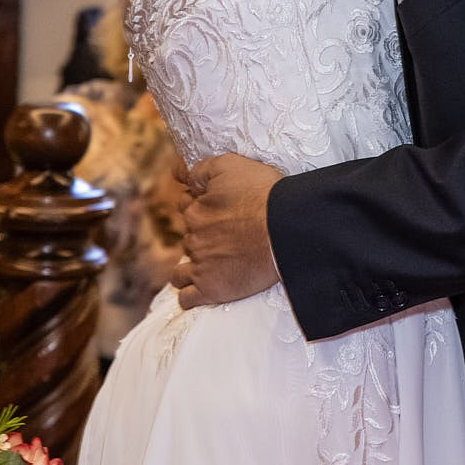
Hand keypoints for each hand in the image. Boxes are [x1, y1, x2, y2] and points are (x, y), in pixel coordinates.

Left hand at [171, 153, 283, 307]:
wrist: (286, 229)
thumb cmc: (263, 195)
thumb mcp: (229, 165)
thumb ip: (199, 170)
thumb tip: (179, 173)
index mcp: (196, 211)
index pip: (187, 207)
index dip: (201, 206)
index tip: (218, 210)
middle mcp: (193, 238)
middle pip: (188, 237)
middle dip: (200, 236)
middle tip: (225, 237)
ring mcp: (200, 266)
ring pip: (182, 269)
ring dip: (192, 267)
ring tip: (211, 265)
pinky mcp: (211, 289)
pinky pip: (187, 298)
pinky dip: (190, 295)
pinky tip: (200, 290)